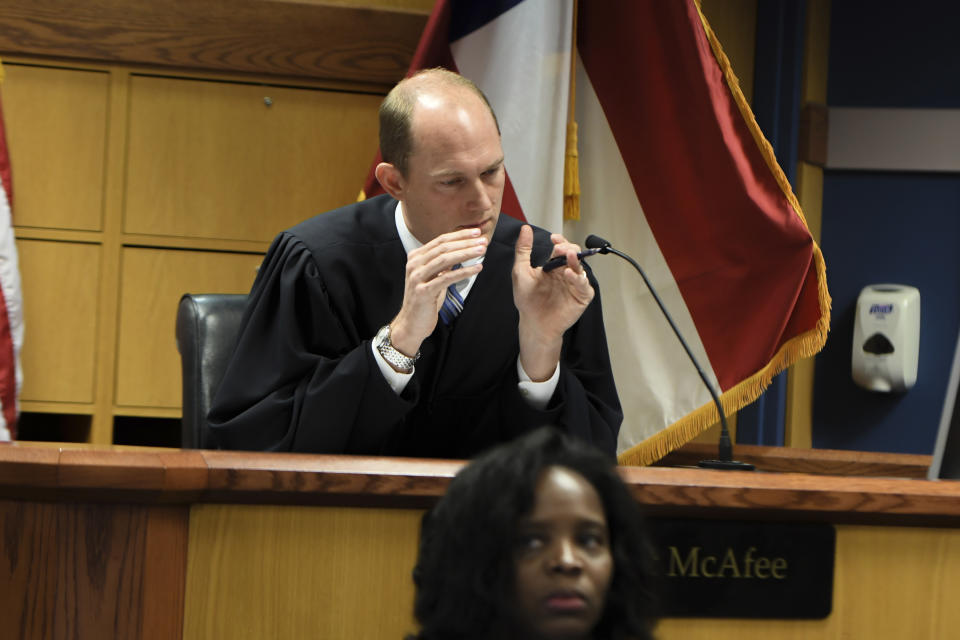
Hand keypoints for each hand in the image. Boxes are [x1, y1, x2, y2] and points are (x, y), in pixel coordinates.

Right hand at [389, 228, 486, 355]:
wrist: (411, 324)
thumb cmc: (425, 300)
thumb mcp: (433, 277)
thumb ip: (442, 263)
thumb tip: (460, 249)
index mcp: (416, 257)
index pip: (440, 240)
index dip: (460, 235)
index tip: (476, 232)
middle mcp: (414, 264)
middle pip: (443, 247)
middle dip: (465, 242)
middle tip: (483, 240)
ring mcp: (417, 277)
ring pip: (445, 259)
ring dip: (466, 253)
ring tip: (482, 250)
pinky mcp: (423, 291)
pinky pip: (447, 278)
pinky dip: (464, 271)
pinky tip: (478, 267)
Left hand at [513, 225, 594, 380]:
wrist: (533, 323)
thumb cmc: (527, 300)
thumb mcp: (521, 271)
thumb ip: (523, 250)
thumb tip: (525, 229)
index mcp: (553, 266)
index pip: (561, 248)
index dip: (560, 241)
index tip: (553, 239)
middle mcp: (566, 273)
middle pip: (574, 255)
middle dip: (569, 249)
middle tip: (560, 248)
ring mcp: (575, 284)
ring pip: (580, 268)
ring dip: (575, 260)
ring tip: (568, 256)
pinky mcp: (582, 297)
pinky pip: (584, 285)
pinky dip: (578, 279)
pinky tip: (568, 274)